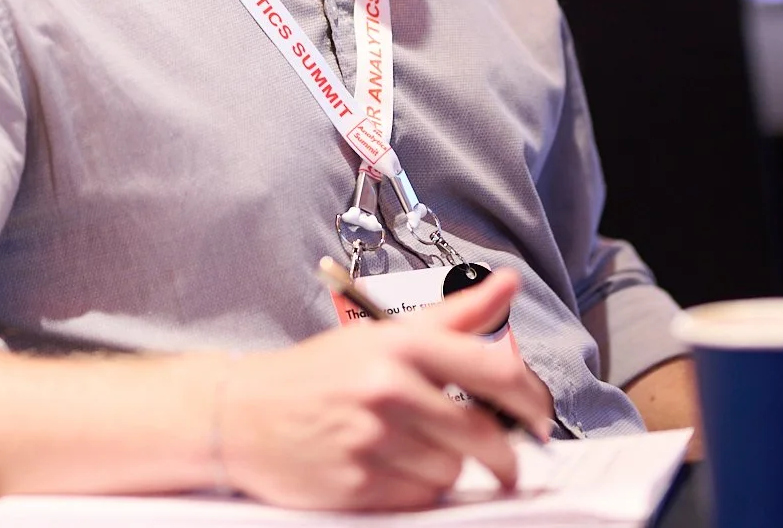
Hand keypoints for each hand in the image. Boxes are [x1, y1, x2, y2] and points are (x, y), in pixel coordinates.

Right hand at [219, 269, 554, 510]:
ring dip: (448, 470)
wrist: (242, 415)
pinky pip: (420, 498)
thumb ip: (454, 314)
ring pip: (452, 470)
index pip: (493, 372)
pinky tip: (394, 471)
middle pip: (483, 435)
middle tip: (505, 462)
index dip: (531, 401)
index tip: (540, 418)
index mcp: (399, 344)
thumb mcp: (381, 334)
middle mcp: (387, 386)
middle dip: (504, 456)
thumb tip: (507, 283)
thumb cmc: (317, 375)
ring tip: (418, 453)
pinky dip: (418, 491)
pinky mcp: (357, 482)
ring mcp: (371, 436)